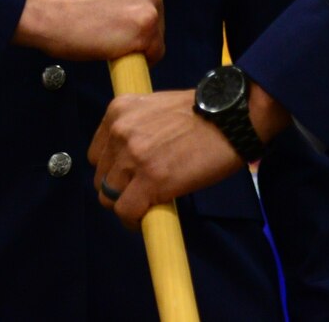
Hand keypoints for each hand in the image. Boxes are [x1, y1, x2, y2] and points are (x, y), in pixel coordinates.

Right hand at [14, 0, 164, 64]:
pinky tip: (120, 54)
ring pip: (156, 28)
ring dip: (139, 38)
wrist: (44, 9)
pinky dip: (142, 58)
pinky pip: (156, 51)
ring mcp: (149, 0)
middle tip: (111, 26)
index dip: (133, 0)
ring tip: (111, 39)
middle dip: (137, 18)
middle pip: (156, 5)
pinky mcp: (145, 27)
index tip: (119, 10)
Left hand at [87, 92, 242, 229]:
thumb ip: (137, 128)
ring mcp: (133, 156)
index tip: (128, 178)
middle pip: (101, 177)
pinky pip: (127, 212)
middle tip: (142, 193)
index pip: (97, 155)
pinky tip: (149, 217)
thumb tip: (129, 159)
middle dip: (119, 189)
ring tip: (148, 205)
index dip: (113, 170)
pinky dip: (135, 221)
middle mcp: (119, 131)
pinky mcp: (151, 180)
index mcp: (118, 111)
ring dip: (127, 205)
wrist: (231, 117)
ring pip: (110, 198)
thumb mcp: (156, 108)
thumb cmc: (202, 112)